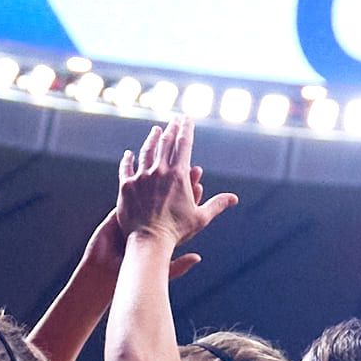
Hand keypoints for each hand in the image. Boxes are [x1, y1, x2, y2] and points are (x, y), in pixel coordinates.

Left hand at [116, 120, 235, 253]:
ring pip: (146, 152)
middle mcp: (159, 171)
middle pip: (165, 143)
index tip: (188, 118)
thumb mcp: (201, 217)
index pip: (184, 144)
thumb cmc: (177, 231)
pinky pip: (126, 168)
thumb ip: (217, 204)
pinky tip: (128, 154)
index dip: (186, 129)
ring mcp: (141, 177)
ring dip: (151, 139)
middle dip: (171, 129)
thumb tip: (234, 199)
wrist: (149, 241)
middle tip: (174, 120)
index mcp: (178, 175)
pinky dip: (127, 160)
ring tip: (155, 131)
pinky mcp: (126, 186)